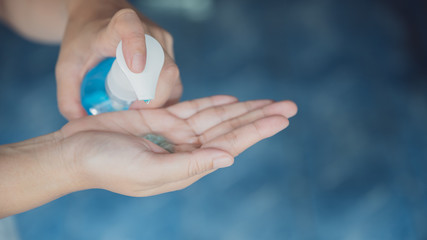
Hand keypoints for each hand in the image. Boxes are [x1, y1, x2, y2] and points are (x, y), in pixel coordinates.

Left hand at [56, 2, 180, 119]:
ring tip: (141, 110)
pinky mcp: (169, 51)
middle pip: (165, 67)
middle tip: (135, 111)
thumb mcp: (66, 65)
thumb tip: (82, 122)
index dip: (137, 46)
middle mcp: (148, 32)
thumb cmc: (83, 38)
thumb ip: (68, 95)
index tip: (135, 68)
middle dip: (156, 97)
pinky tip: (149, 105)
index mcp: (117, 28)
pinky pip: (174, 80)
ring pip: (173, 77)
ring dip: (162, 99)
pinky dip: (165, 96)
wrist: (100, 14)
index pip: (131, 28)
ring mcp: (162, 41)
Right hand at [60, 96, 297, 196]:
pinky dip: (213, 102)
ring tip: (269, 101)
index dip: (257, 130)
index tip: (281, 118)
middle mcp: (188, 150)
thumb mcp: (150, 171)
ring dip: (242, 108)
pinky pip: (194, 108)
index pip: (232, 145)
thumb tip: (229, 159)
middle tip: (288, 106)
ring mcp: (176, 134)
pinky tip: (231, 99)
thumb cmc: (107, 166)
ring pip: (217, 117)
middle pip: (232, 129)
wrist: (74, 152)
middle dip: (259, 117)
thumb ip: (191, 165)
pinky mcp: (163, 118)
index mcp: (189, 167)